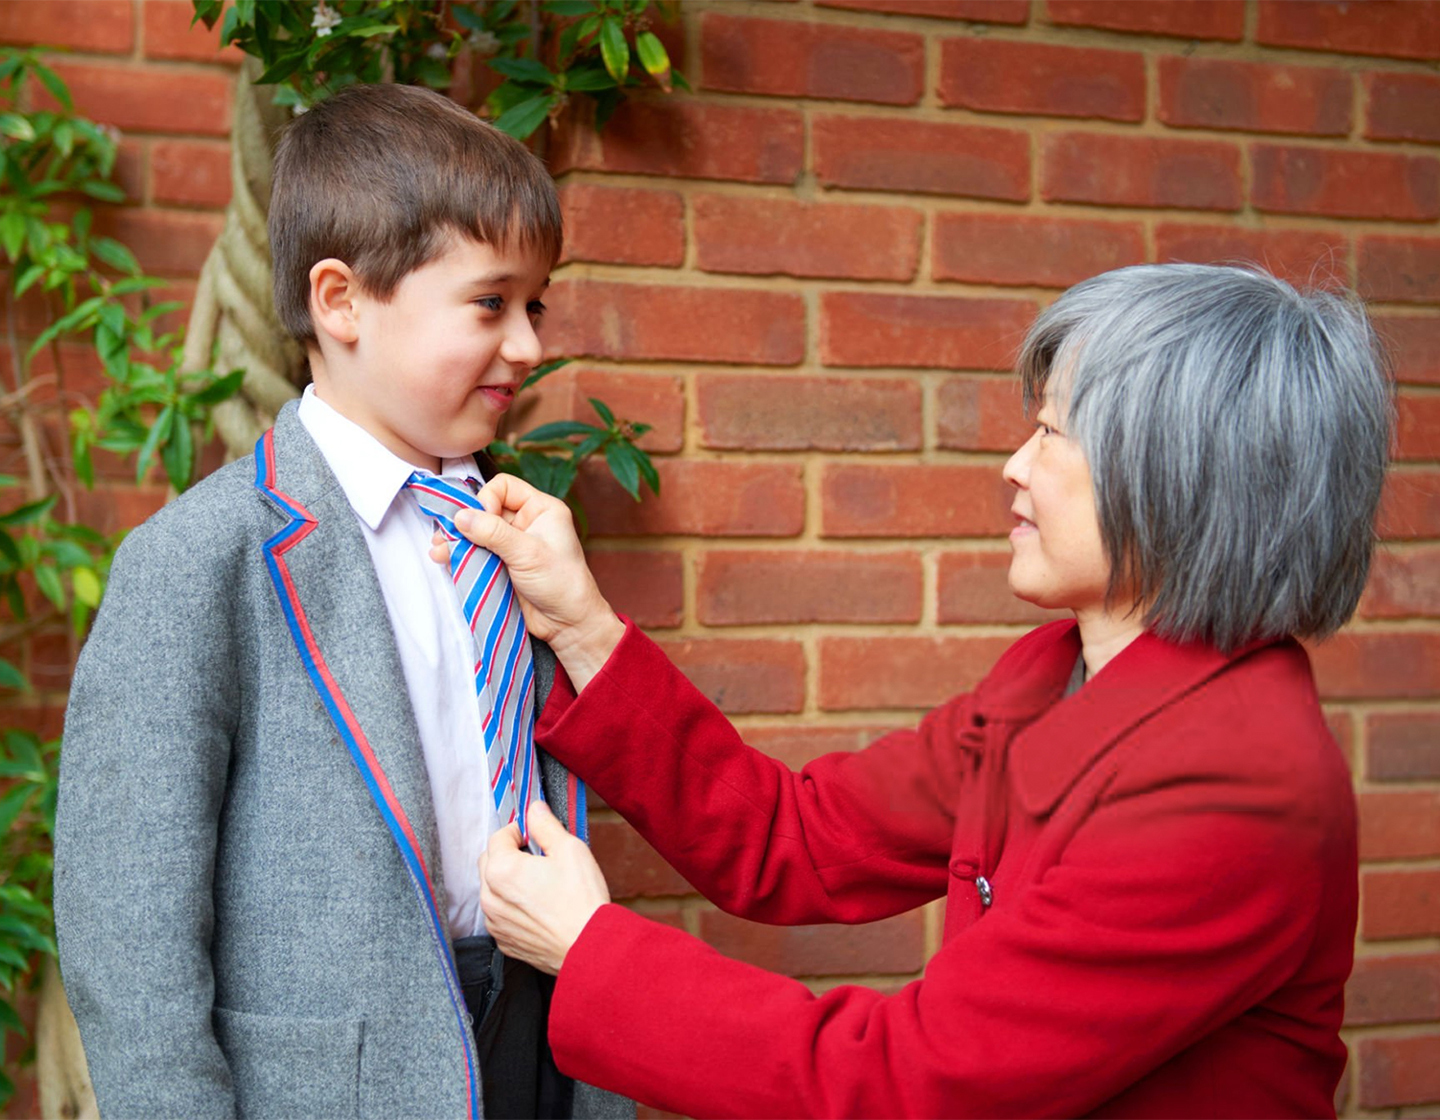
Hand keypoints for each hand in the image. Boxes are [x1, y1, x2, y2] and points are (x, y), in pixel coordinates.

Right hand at [430, 474, 623, 687]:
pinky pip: (476, 552)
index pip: (503, 487)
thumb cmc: (561, 583)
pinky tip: (444, 558)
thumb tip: (460, 516)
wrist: (567, 624)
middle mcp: (526, 522)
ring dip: (458, 539)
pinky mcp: (501, 564)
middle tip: (448, 535)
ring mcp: (512, 544)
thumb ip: (493, 533)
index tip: (481, 523)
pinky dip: (461, 555)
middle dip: (466, 522)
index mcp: (541, 509)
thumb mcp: (527, 553)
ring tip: (440, 549)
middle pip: (486, 509)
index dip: (487, 500)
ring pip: (477, 532)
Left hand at [479, 801, 609, 975]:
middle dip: (509, 854)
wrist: (590, 948)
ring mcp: (495, 922)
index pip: (498, 836)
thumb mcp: (569, 849)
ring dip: (509, 881)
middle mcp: (490, 897)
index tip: (535, 836)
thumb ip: (545, 825)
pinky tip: (540, 908)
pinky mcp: (504, 941)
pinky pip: (501, 914)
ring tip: (541, 885)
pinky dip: (513, 907)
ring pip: (493, 889)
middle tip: (539, 858)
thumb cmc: (581, 900)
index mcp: (501, 870)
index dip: (519, 830)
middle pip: (489, 861)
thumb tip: (534, 809)